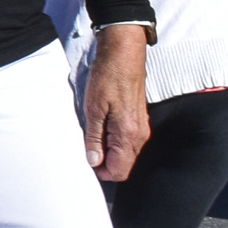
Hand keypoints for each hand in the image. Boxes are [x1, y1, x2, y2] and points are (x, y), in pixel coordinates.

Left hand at [82, 24, 151, 183]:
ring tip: (92, 134)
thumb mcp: (93, 108)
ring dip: (108, 151)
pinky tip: (100, 127)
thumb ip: (94, 138)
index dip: (101, 172)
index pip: (119, 171)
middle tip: (86, 147)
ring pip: (125, 154)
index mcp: (129, 135)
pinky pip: (126, 141)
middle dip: (105, 163)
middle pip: (123, 165)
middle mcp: (139, 135)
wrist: (124, 54)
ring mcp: (141, 127)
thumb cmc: (108, 78)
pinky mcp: (138, 120)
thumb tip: (93, 161)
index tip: (86, 161)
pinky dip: (113, 141)